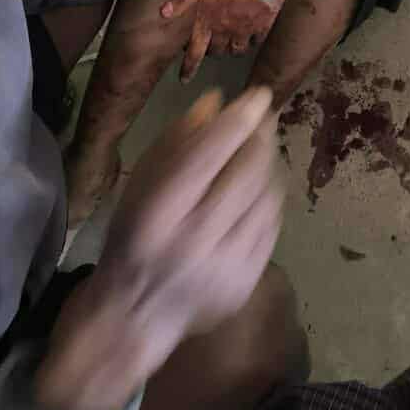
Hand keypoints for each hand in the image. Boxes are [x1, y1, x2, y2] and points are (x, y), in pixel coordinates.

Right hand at [36, 87, 282, 409]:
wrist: (137, 314)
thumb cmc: (136, 234)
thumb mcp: (140, 182)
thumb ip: (177, 140)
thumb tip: (219, 101)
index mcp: (159, 214)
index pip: (207, 156)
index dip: (238, 121)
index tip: (259, 95)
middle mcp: (195, 242)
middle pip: (246, 173)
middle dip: (261, 137)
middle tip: (264, 117)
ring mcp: (226, 267)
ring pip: (267, 197)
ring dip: (269, 165)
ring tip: (261, 148)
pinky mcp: (248, 283)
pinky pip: (273, 226)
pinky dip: (270, 198)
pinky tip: (260, 187)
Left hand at [161, 0, 299, 80]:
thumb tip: (163, 13)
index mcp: (208, 20)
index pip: (195, 52)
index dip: (189, 68)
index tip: (184, 80)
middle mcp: (226, 30)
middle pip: (218, 52)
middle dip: (213, 51)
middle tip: (212, 46)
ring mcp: (246, 29)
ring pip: (238, 50)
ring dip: (232, 48)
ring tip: (231, 42)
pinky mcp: (264, 25)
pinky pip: (257, 40)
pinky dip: (252, 40)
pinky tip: (251, 33)